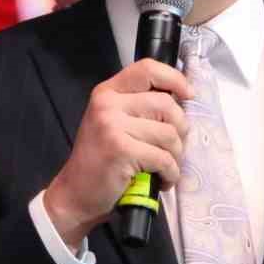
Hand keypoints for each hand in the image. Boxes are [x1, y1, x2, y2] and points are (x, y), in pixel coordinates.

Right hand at [42, 58, 191, 249]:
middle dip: (181, 130)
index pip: (147, 69)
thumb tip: (181, 101)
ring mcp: (112, 126)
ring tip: (165, 167)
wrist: (75, 194)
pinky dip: (170, 173)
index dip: (175, 79)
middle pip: (166, 104)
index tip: (188, 94)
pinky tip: (162, 180)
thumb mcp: (112, 122)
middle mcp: (108, 104)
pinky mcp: (121, 150)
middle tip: (175, 148)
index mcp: (107, 92)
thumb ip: (138, 106)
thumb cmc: (100, 161)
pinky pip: (164, 158)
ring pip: (169, 134)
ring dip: (176, 156)